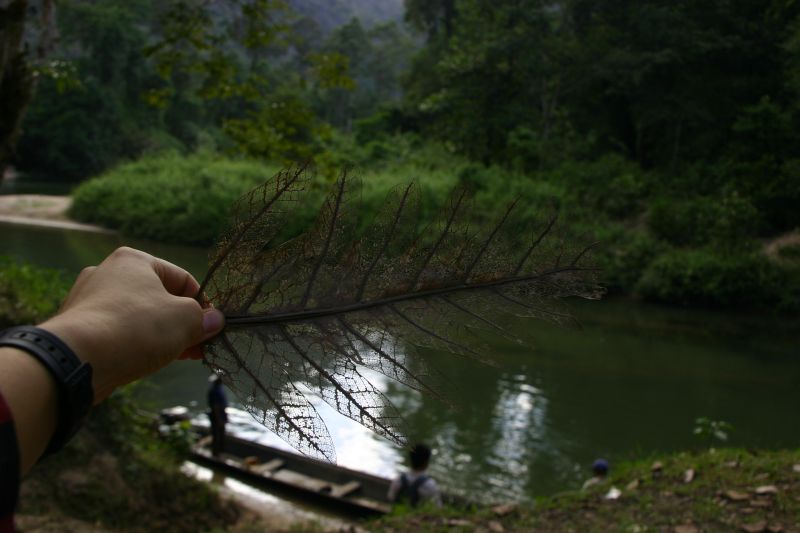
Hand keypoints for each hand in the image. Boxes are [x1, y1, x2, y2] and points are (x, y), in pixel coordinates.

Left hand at [39, 247, 223, 401]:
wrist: (77, 358)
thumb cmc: (137, 328)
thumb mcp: (184, 321)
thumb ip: (203, 319)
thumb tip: (215, 321)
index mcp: (134, 260)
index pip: (182, 279)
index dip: (203, 304)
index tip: (211, 328)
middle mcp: (107, 272)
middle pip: (159, 298)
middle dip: (181, 323)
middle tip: (198, 346)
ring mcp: (88, 299)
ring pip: (138, 316)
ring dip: (161, 335)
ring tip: (176, 356)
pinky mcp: (77, 326)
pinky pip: (117, 331)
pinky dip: (135, 343)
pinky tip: (147, 360)